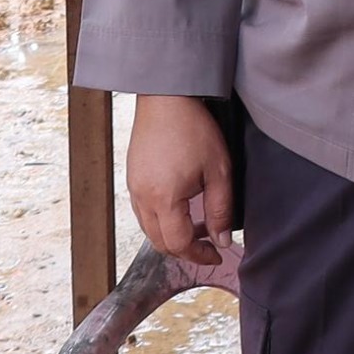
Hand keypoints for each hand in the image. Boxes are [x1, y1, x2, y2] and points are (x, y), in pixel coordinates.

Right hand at [126, 95, 234, 266]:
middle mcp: (143, 198)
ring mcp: (133, 188)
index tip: (217, 255)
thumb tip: (222, 240)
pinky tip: (181, 208)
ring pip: (149, 229)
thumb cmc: (193, 129)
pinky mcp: (132, 178)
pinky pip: (143, 212)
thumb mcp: (218, 170)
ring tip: (199, 226)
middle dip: (185, 250)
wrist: (165, 98)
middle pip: (160, 242)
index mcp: (164, 199)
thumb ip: (221, 209)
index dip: (199, 255)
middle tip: (209, 245)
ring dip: (172, 236)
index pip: (178, 244)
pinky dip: (161, 220)